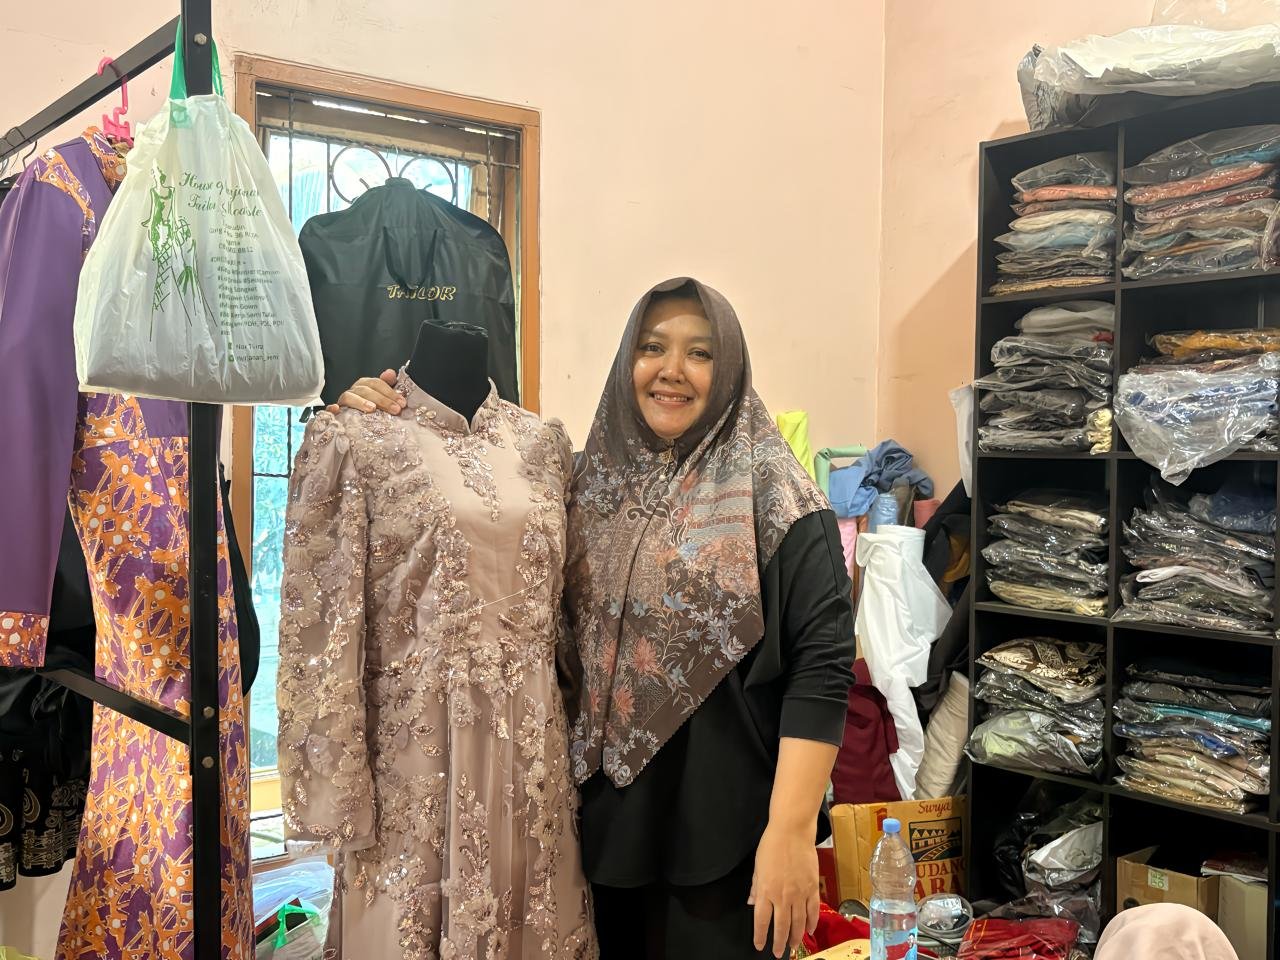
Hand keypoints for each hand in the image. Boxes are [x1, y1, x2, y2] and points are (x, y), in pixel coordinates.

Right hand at [325, 369, 402, 415]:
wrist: (353, 424)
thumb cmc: (371, 410)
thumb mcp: (382, 398)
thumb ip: (387, 385)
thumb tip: (391, 372)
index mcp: (365, 385)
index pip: (377, 383)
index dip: (390, 392)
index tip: (402, 403)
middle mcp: (354, 390)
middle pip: (366, 390)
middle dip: (382, 399)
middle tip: (395, 410)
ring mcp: (343, 401)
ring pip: (349, 397)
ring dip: (360, 402)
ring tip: (372, 409)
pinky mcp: (333, 412)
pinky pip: (329, 409)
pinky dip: (332, 409)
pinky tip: (336, 410)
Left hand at [750, 821, 819, 957]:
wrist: (792, 832)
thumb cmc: (772, 845)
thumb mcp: (757, 867)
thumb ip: (756, 887)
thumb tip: (752, 902)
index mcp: (766, 891)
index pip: (762, 921)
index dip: (760, 936)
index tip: (759, 945)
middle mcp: (782, 896)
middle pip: (781, 927)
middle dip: (779, 943)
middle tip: (778, 953)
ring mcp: (799, 894)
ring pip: (799, 923)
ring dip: (796, 937)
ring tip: (793, 947)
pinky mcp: (812, 888)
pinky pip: (812, 911)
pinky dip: (811, 923)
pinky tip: (809, 931)